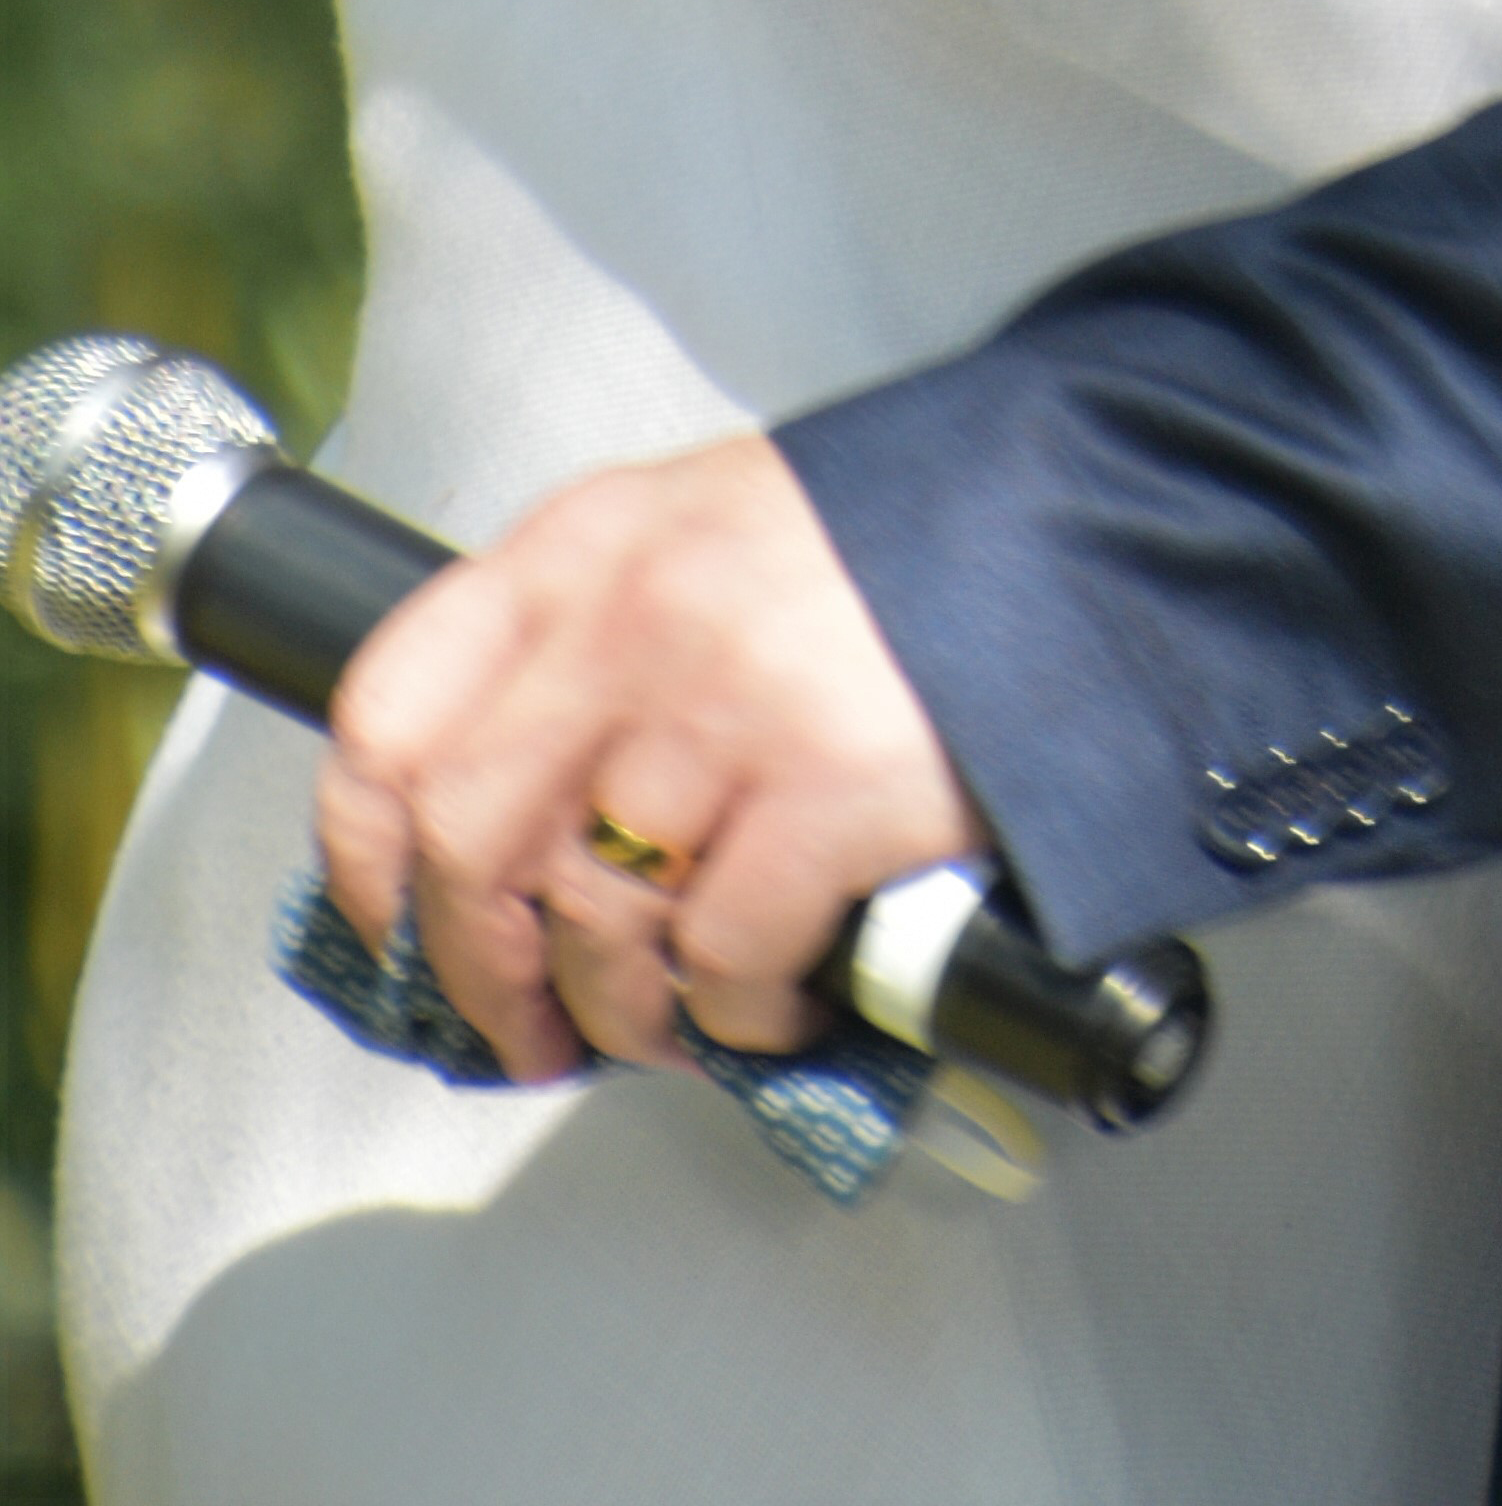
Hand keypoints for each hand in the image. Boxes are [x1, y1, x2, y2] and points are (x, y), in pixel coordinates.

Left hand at [318, 432, 979, 1081]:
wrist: (1094, 513)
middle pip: (467, 846)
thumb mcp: (713, 530)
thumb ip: (601, 637)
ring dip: (627, 1013)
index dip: (365, 854)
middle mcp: (636, 615)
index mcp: (590, 541)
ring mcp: (730, 704)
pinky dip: (742, 1015)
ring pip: (595, 926)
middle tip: (529, 1030)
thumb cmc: (904, 542)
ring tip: (680, 1017)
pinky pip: (725, 964)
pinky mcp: (832, 793)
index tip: (393, 928)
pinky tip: (781, 992)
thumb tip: (503, 828)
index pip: (388, 708)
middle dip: (484, 975)